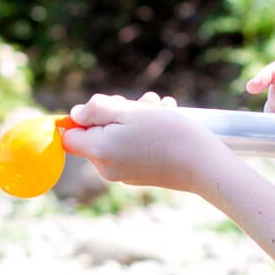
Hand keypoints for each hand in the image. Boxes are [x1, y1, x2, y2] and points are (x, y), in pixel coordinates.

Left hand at [62, 93, 232, 192]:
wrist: (204, 164)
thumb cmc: (167, 133)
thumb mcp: (129, 111)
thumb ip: (96, 110)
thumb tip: (75, 114)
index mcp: (98, 151)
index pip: (70, 135)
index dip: (82, 116)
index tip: (106, 105)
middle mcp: (106, 167)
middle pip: (97, 132)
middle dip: (119, 110)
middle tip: (144, 100)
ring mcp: (124, 173)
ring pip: (118, 135)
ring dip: (137, 116)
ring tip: (162, 106)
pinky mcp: (141, 174)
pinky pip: (133, 147)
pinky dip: (145, 131)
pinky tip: (167, 118)